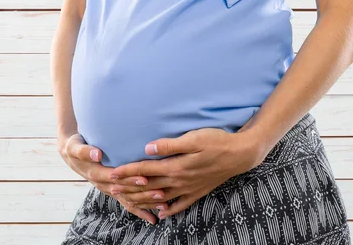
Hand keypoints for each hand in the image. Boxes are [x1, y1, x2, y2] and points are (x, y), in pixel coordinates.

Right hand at [58, 133, 160, 223]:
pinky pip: (127, 204)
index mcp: (96, 173)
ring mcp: (109, 189)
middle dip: (144, 193)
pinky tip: (153, 219)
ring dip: (146, 203)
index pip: (116, 178)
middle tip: (161, 192)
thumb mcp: (75, 147)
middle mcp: (103, 184)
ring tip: (163, 204)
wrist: (72, 155)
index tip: (145, 179)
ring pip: (129, 199)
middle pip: (126, 191)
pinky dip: (140, 211)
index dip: (130, 179)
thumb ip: (85, 151)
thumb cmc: (75, 147)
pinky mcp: (114, 191)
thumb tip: (97, 154)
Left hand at [106, 128, 266, 219]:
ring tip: (128, 201)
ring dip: (143, 200)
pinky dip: (169, 210)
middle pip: (149, 186)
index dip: (126, 172)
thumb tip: (148, 148)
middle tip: (111, 190)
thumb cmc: (216, 141)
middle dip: (128, 188)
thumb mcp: (193, 139)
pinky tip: (161, 214)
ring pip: (161, 197)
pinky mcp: (198, 191)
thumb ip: (169, 145)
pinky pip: (180, 204)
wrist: (241, 154)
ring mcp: (189, 188)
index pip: (145, 170)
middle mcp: (179, 180)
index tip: (111, 174)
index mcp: (176, 166)